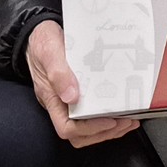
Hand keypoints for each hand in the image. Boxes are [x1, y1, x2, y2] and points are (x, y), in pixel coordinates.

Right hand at [26, 21, 139, 148]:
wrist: (38, 32)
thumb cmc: (41, 41)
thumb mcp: (49, 51)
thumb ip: (58, 73)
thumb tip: (71, 97)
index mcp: (51, 97)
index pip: (67, 128)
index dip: (90, 129)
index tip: (110, 121)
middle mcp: (60, 103)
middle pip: (80, 134)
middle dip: (105, 132)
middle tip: (126, 122)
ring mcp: (69, 100)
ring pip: (87, 128)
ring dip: (109, 128)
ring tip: (128, 120)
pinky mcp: (79, 93)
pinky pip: (92, 113)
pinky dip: (109, 115)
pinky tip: (121, 109)